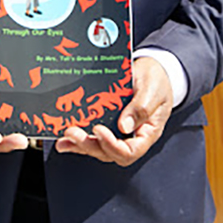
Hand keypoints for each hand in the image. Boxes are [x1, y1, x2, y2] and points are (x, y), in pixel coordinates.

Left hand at [55, 56, 173, 165]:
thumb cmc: (158, 80)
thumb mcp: (153, 89)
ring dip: (81, 145)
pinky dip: (80, 140)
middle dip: (90, 145)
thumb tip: (125, 126)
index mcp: (148, 132)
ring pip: (100, 148)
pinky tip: (65, 139)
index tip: (98, 129)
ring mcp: (120, 132)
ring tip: (65, 137)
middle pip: (111, 152)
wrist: (155, 70)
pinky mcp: (110, 124)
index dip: (112, 145)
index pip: (130, 151)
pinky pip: (95, 138)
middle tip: (73, 133)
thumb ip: (141, 108)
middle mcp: (133, 136)